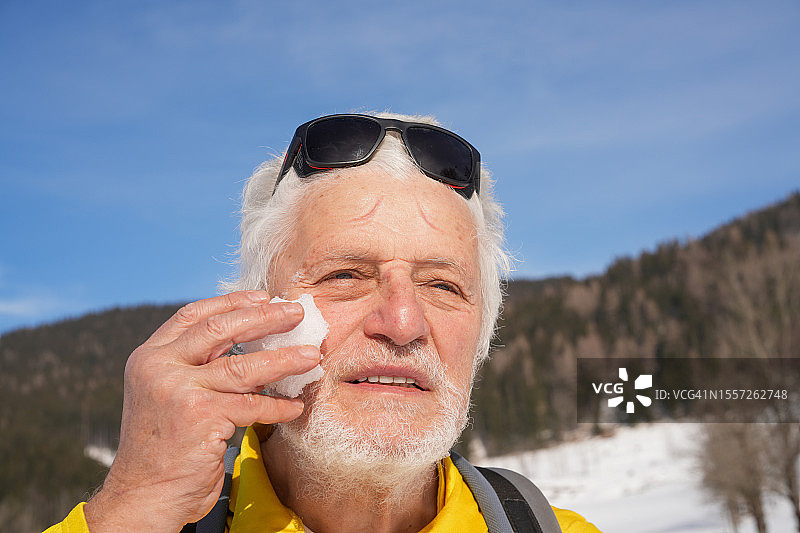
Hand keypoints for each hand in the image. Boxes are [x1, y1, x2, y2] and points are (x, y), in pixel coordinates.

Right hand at [83, 291, 320, 531]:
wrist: (142, 495)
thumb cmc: (163, 448)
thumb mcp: (168, 395)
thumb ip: (198, 367)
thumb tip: (253, 346)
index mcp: (150, 356)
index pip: (194, 315)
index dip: (231, 302)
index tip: (263, 297)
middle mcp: (159, 367)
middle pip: (220, 329)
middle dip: (264, 318)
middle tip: (296, 313)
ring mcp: (178, 390)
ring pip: (243, 366)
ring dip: (283, 360)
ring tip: (310, 356)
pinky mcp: (200, 415)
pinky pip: (251, 405)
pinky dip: (277, 406)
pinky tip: (294, 406)